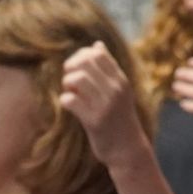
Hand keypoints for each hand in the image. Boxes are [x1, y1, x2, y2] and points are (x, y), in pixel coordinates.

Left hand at [61, 43, 150, 166]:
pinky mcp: (94, 121)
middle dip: (71, 69)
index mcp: (121, 79)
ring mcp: (105, 104)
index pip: (97, 54)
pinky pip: (70, 100)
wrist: (127, 148)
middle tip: (70, 82)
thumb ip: (108, 69)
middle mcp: (115, 89)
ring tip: (70, 93)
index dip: (80, 57)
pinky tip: (69, 106)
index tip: (76, 70)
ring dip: (67, 84)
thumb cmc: (118, 117)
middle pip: (85, 62)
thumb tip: (97, 44)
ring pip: (77, 78)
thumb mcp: (119, 90)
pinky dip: (65, 100)